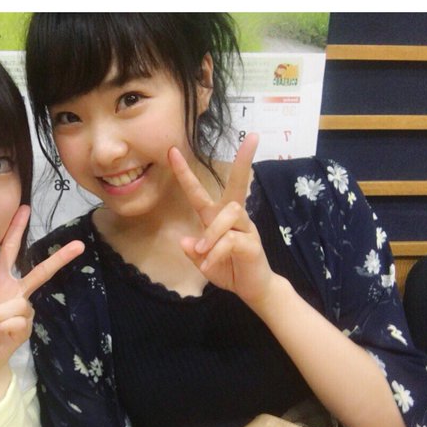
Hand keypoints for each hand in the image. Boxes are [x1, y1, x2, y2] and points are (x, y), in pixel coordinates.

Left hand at [0, 205, 83, 382]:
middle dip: (59, 258)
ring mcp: (23, 310)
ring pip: (18, 303)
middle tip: (80, 245)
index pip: (9, 252)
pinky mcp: (26, 327)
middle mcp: (15, 292)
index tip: (24, 209)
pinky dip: (2, 326)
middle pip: (40, 272)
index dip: (16, 231)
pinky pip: (18, 320)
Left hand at [168, 133, 273, 305]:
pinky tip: (209, 265)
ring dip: (211, 233)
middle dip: (243, 161)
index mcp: (216, 218)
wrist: (252, 289)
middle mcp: (233, 217)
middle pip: (238, 184)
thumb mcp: (203, 262)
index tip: (173, 151)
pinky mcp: (252, 243)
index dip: (185, 173)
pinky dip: (216, 253)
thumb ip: (194, 252)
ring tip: (203, 253)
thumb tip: (184, 241)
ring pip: (228, 214)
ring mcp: (246, 228)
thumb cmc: (228, 270)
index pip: (198, 192)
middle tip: (253, 137)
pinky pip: (231, 241)